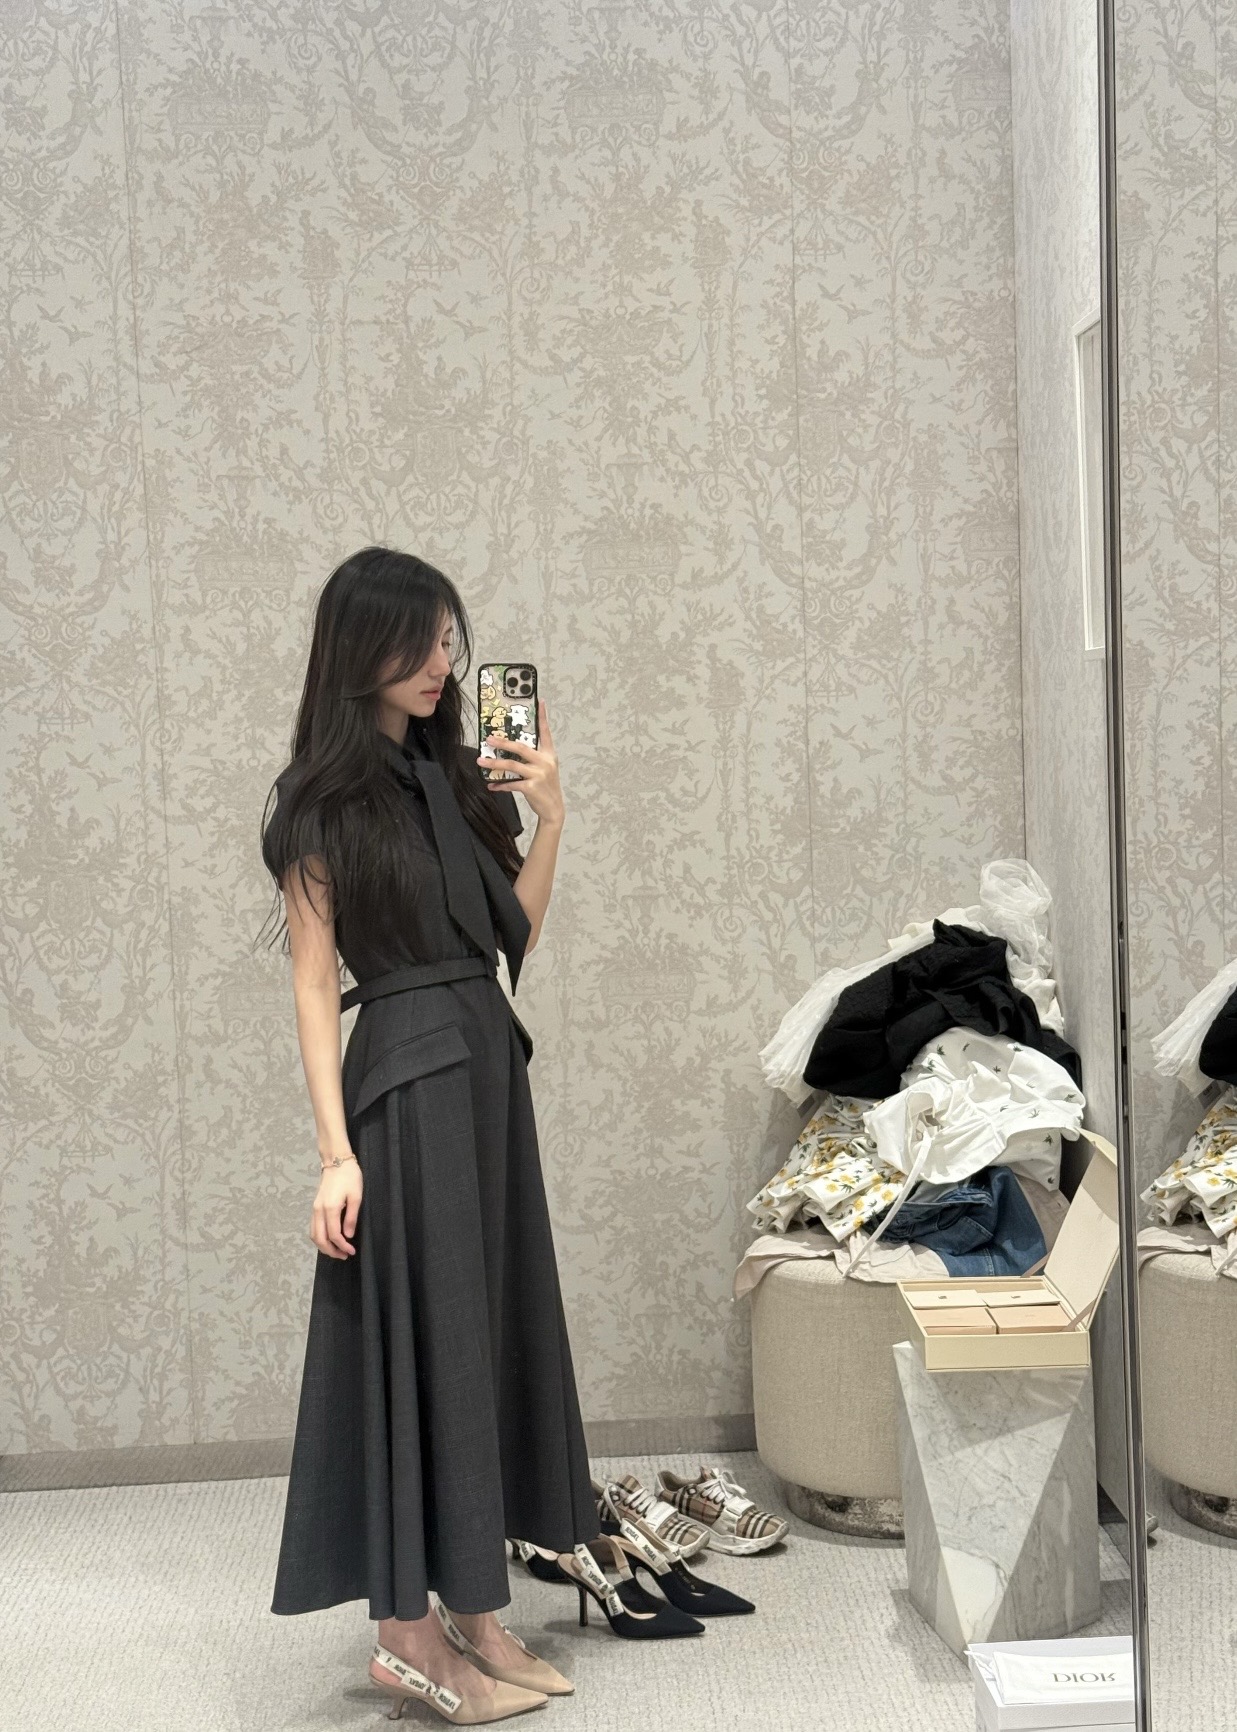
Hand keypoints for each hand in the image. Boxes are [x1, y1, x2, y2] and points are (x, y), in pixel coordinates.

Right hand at [311, 1158, 362, 1257]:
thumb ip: (351, 1217)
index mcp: (330, 1208)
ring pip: (313, 1234)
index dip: (342, 1246)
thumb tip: (348, 1236)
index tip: (352, 1251)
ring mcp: (315, 1209)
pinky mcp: (315, 1206)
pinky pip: (313, 1227)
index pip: (333, 1235)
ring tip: (337, 1251)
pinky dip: (319, 1237)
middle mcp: (319, 1211)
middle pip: (319, 1239)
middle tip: (344, 1256)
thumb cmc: (349, 1176)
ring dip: (324, 1246)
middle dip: (331, 1251)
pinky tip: (329, 1239)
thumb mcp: (356, 1196)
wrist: (336, 1161)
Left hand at [478, 699, 562, 826]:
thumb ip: (532, 758)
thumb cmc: (546, 787)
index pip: (546, 732)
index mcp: (549, 754)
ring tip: (481, 760)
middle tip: (489, 738)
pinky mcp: (532, 787)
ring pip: (512, 765)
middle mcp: (545, 762)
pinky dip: (499, 785)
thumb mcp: (545, 769)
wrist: (554, 809)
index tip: (540, 702)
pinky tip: (491, 785)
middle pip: (521, 748)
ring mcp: (539, 774)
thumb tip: (509, 750)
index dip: (542, 717)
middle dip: (503, 742)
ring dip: (494, 763)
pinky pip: (511, 783)